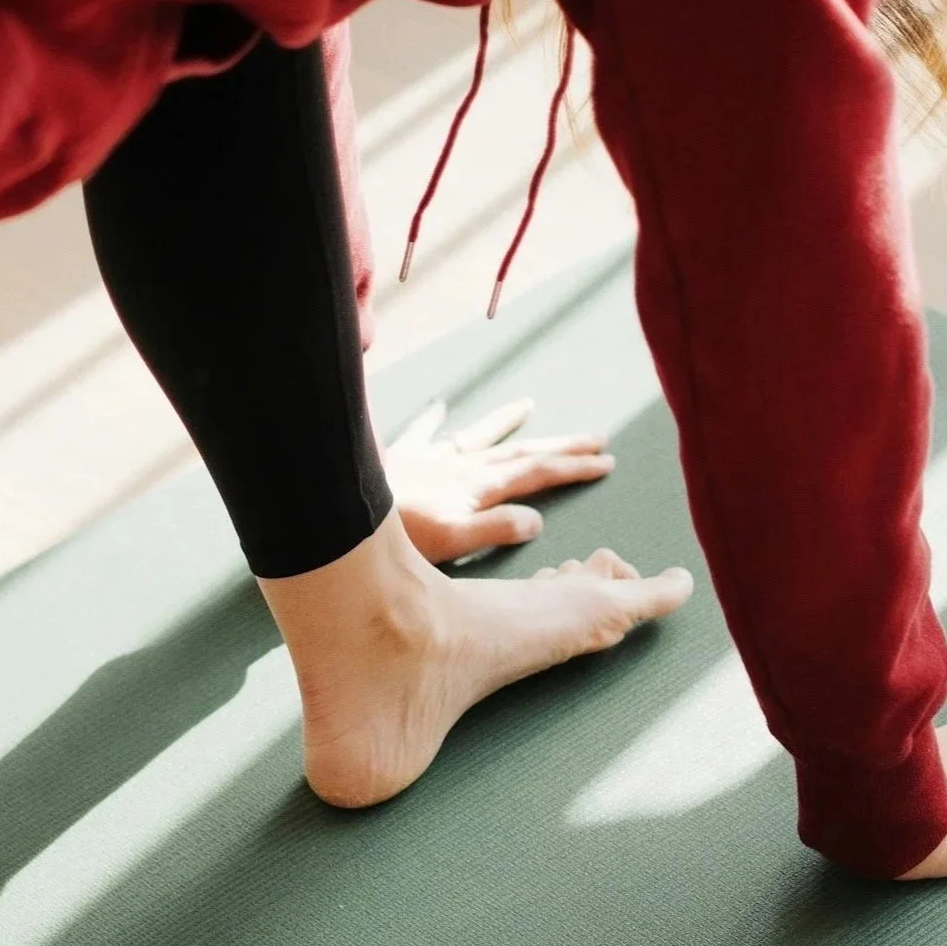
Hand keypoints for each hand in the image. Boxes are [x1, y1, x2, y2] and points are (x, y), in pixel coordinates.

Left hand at [385, 397, 615, 564]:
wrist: (341, 508)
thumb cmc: (395, 535)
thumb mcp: (452, 541)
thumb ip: (495, 530)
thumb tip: (536, 521)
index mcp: (477, 487)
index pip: (536, 472)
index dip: (572, 467)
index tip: (605, 461)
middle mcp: (460, 466)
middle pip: (519, 451)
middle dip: (559, 445)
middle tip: (595, 437)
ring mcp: (431, 458)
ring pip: (478, 435)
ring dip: (505, 422)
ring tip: (528, 405)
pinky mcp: (401, 459)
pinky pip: (421, 433)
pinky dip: (433, 420)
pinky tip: (438, 406)